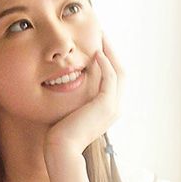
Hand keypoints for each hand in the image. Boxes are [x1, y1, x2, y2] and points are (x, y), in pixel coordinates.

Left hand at [45, 34, 123, 157]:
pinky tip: (96, 53)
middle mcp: (115, 106)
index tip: (97, 43)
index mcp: (108, 108)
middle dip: (111, 50)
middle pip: (120, 70)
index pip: (114, 77)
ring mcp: (113, 106)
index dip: (108, 59)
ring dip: (110, 52)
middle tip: (101, 33)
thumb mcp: (70, 110)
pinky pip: (110, 78)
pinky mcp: (106, 105)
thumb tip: (65, 84)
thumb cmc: (60, 132)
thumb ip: (74, 98)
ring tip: (100, 36)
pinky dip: (105, 64)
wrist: (61, 148)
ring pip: (118, 71)